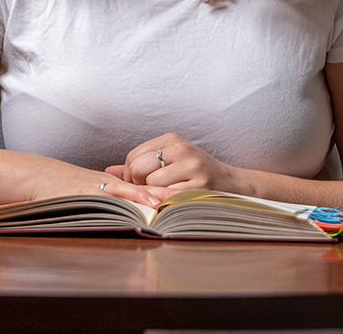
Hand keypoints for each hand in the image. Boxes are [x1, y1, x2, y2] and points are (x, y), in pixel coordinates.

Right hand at [25, 160, 170, 207]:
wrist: (34, 176)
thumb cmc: (58, 188)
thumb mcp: (85, 191)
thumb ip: (105, 198)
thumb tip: (123, 210)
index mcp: (110, 184)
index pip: (142, 187)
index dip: (162, 193)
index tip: (184, 199)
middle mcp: (108, 184)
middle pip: (143, 188)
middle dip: (165, 195)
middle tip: (189, 200)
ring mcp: (98, 188)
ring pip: (131, 191)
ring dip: (152, 198)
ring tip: (173, 203)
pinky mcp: (86, 193)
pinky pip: (112, 196)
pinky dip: (130, 201)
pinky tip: (143, 207)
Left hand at [105, 134, 248, 195]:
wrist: (234, 184)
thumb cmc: (197, 174)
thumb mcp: (170, 162)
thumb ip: (140, 165)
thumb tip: (108, 172)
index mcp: (172, 139)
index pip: (133, 155)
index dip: (129, 174)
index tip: (137, 184)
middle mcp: (181, 149)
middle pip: (139, 167)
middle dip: (137, 184)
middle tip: (146, 193)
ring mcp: (192, 166)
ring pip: (152, 183)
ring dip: (153, 195)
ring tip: (163, 196)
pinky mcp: (201, 185)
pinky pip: (168, 196)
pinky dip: (165, 202)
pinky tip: (171, 203)